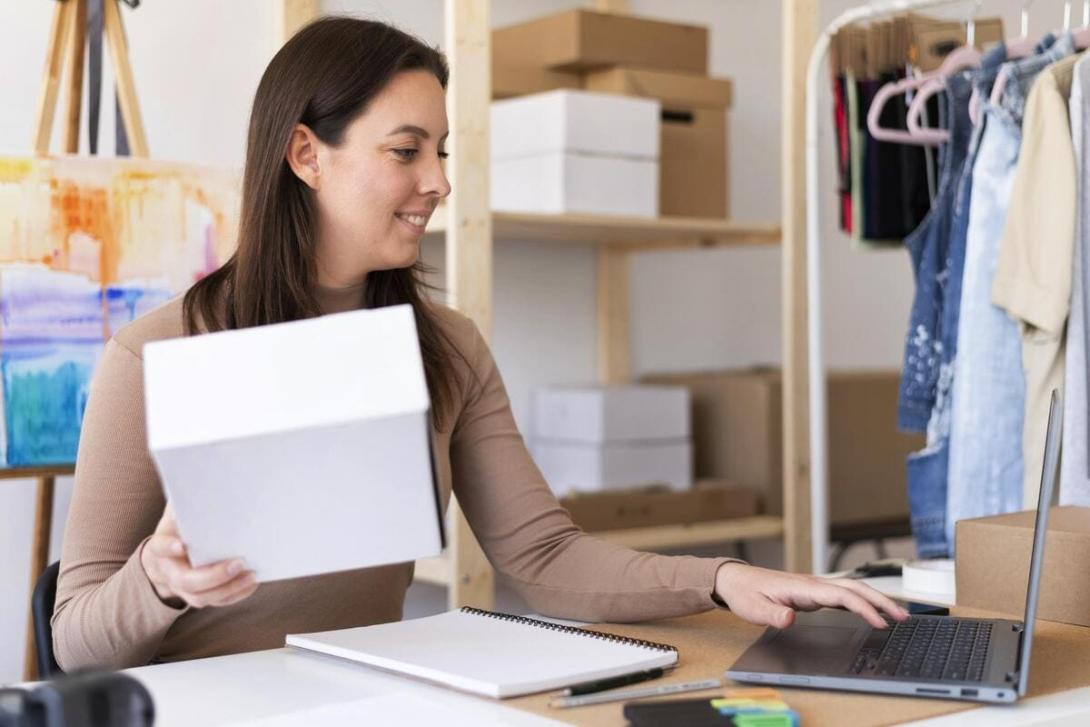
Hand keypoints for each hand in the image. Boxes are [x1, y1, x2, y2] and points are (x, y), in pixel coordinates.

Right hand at [140, 504, 258, 608]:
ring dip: (228, 588)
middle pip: (185, 581)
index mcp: (162, 546)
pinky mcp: (201, 595)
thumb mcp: (180, 510)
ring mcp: (184, 588)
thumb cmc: (181, 526)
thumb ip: (188, 498)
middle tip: (237, 562)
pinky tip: (252, 582)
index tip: (183, 545)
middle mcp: (170, 571)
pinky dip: (236, 594)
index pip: (160, 547)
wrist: (171, 554)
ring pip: (202, 597)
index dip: (169, 548)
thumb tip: (208, 478)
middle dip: (212, 576)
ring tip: (251, 574)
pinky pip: (217, 601)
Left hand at [714, 562, 909, 629]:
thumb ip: (772, 614)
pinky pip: (842, 596)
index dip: (864, 608)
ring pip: (851, 590)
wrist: (735, 580)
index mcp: (804, 587)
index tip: (880, 622)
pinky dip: (860, 602)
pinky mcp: (812, 592)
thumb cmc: (745, 593)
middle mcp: (813, 584)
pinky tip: (870, 612)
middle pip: (855, 589)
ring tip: (897, 615)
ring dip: (875, 600)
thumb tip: (790, 617)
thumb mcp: (754, 608)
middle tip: (903, 617)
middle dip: (881, 601)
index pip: (842, 595)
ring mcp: (814, 587)